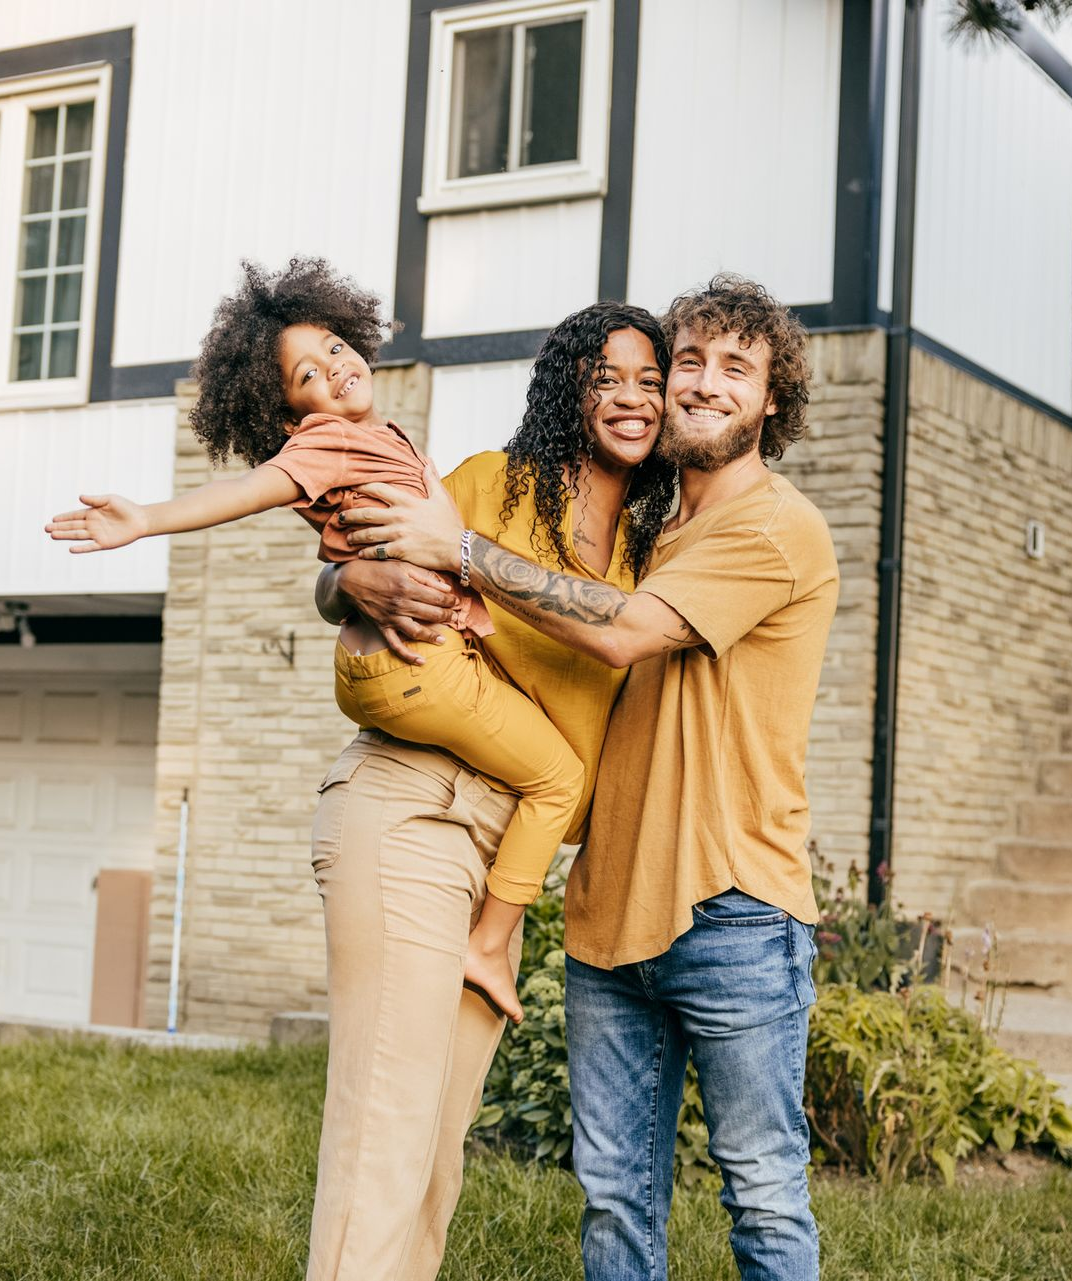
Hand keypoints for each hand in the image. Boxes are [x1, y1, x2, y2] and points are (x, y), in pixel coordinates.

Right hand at [45, 494, 149, 551]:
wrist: (141, 519)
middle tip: (46, 528)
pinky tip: (71, 549)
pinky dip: (81, 548)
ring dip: (65, 536)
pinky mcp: (105, 543)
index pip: (74, 516)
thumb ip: (95, 500)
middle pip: (73, 526)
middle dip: (60, 527)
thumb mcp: (109, 500)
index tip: (53, 518)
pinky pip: (91, 546)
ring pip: (78, 536)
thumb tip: (80, 497)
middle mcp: (93, 525)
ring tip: (53, 535)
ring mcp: (98, 534)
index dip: (64, 517)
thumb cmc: (126, 507)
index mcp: (92, 513)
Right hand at [334, 558, 457, 663]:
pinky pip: (395, 645)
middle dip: (447, 616)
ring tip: (443, 640)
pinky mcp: (382, 627)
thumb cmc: (378, 569)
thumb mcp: (402, 565)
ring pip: (416, 631)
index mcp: (407, 587)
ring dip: (432, 636)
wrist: (351, 580)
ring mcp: (391, 618)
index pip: (436, 598)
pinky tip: (421, 661)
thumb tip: (446, 589)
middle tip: (455, 617)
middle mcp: (400, 604)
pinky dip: (408, 655)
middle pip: (430, 614)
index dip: (450, 601)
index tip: (456, 602)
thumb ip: (425, 576)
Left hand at [339, 464, 465, 571]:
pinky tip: (360, 554)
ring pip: (368, 534)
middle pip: (367, 513)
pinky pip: (377, 552)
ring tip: (348, 538)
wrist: (458, 548)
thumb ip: (431, 479)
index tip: (352, 488)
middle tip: (340, 517)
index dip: (363, 487)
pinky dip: (366, 553)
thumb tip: (427, 462)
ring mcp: (398, 534)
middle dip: (350, 515)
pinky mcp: (400, 551)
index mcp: (407, 502)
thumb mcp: (442, 498)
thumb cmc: (450, 524)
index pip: (379, 489)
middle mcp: (399, 516)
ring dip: (355, 536)